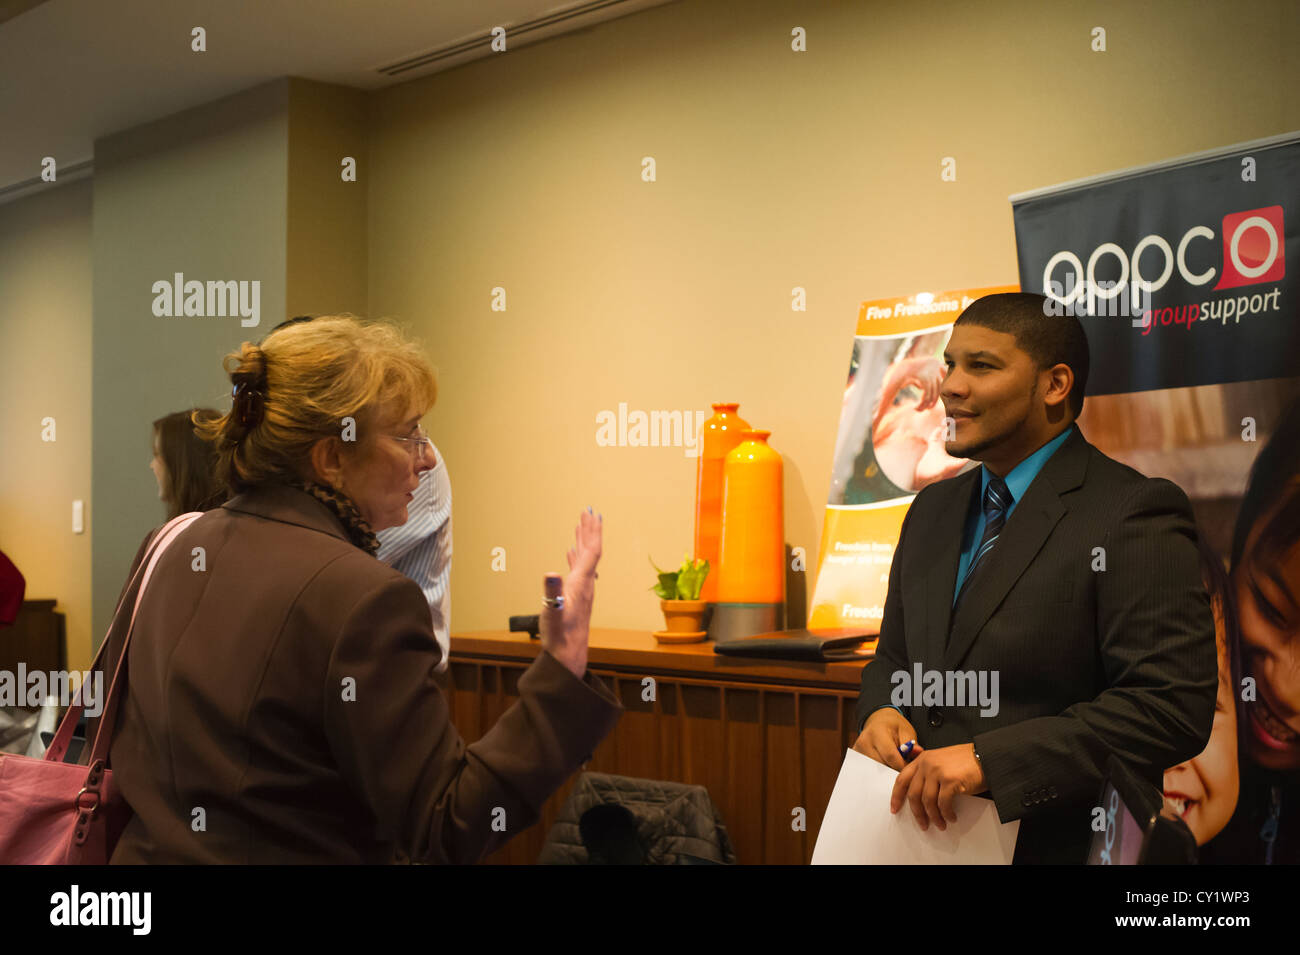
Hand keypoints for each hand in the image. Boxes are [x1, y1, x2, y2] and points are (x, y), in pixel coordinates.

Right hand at [539, 508, 601, 679]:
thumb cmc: (559, 636)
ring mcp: (582, 591)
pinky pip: (578, 570)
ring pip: (585, 560)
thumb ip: (551, 592)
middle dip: (589, 530)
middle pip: (591, 551)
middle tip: (589, 512)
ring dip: (583, 541)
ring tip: (580, 527)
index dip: (592, 531)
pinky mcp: (576, 597)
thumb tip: (551, 572)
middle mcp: (585, 584)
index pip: (591, 551)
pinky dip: (575, 557)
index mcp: (581, 583)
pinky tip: (570, 553)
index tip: (593, 513)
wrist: (568, 656)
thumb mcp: (552, 612)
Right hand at [853, 707, 923, 771]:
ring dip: (886, 772)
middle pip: (881, 766)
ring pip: (874, 771)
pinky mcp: (856, 757)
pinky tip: (886, 767)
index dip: (902, 766)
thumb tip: (918, 752)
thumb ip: (912, 744)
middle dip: (894, 771)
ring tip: (894, 766)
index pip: (890, 756)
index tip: (910, 770)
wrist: (879, 721)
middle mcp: (864, 741)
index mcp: (878, 732)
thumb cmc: (894, 727)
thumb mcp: (906, 731)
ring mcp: (858, 750)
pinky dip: (878, 772)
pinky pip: (868, 771)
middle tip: (903, 769)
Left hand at [889, 743, 986, 831]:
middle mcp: (927, 764)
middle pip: (913, 793)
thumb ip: (928, 771)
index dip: (896, 796)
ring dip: (934, 817)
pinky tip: (951, 817)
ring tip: (941, 824)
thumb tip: (920, 795)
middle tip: (923, 824)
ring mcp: (938, 771)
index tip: (895, 808)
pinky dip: (947, 814)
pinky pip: (943, 804)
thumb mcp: (941, 760)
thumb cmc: (967, 761)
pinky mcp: (950, 780)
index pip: (902, 779)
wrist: (987, 756)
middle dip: (917, 813)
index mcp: (922, 759)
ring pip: (927, 801)